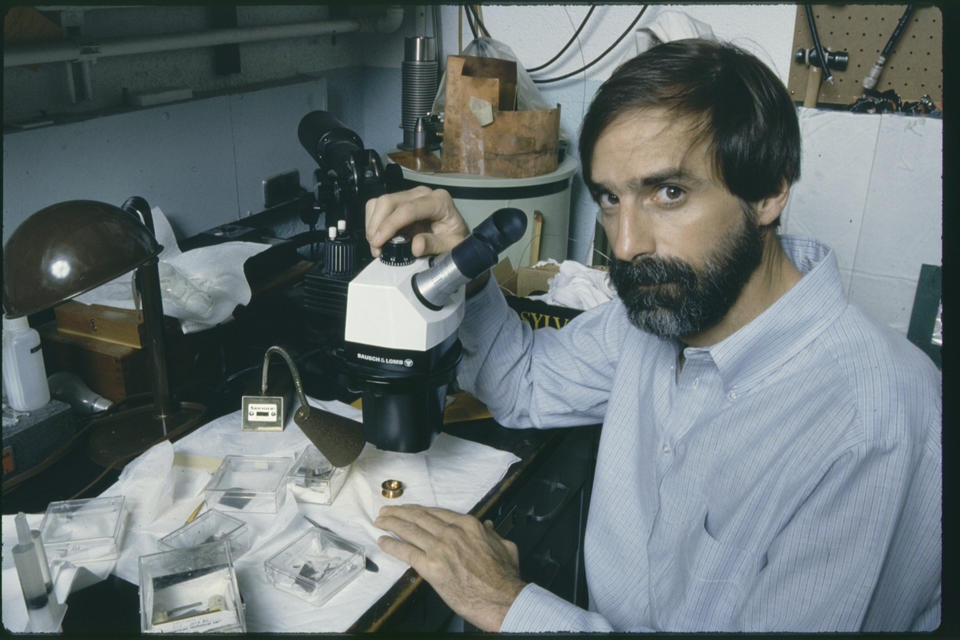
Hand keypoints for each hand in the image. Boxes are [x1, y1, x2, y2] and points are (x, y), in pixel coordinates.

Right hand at [365, 186, 469, 257]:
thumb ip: (434, 245)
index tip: (379, 242)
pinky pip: (379, 206)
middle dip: (377, 226)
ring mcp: (410, 195)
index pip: (408, 209)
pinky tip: (379, 237)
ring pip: (380, 202)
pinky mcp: (400, 200)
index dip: (389, 226)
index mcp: (439, 201)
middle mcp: (423, 194)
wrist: (455, 233)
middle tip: (376, 248)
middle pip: (389, 201)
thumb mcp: (451, 245)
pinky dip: (373, 222)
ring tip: (377, 245)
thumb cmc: (454, 237)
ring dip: (373, 224)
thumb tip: (416, 246)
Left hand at [375, 504, 526, 631]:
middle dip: (400, 512)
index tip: (410, 509)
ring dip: (391, 524)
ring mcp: (440, 549)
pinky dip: (392, 545)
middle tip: (387, 511)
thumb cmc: (504, 577)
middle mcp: (451, 533)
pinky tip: (383, 541)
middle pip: (419, 517)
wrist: (501, 598)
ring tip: (380, 521)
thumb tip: (488, 527)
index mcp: (468, 525)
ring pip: (409, 530)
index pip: (437, 512)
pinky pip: (406, 552)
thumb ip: (493, 534)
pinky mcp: (431, 567)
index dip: (419, 510)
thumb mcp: (505, 546)